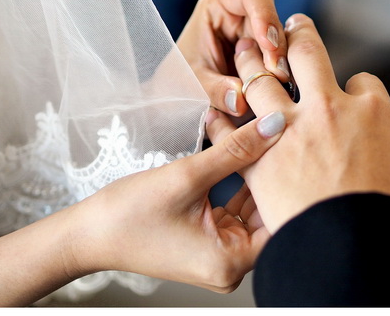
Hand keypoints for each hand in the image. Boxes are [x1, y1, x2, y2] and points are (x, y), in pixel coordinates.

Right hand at [78, 114, 283, 291]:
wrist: (89, 233)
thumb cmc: (129, 215)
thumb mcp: (189, 175)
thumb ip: (236, 148)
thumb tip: (276, 123)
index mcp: (230, 262)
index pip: (284, 216)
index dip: (292, 176)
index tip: (300, 140)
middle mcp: (231, 265)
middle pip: (271, 211)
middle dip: (275, 170)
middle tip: (282, 130)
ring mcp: (222, 254)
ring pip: (256, 206)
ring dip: (257, 172)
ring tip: (262, 133)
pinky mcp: (212, 242)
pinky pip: (239, 208)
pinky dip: (240, 180)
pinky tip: (242, 149)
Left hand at [176, 0, 290, 117]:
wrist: (175, 95)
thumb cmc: (177, 79)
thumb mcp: (190, 84)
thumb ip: (215, 89)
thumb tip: (241, 100)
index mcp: (217, 4)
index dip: (265, 16)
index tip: (269, 46)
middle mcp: (241, 12)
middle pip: (272, 20)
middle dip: (277, 48)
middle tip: (279, 76)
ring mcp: (255, 31)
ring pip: (281, 40)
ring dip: (281, 63)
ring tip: (279, 87)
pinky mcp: (264, 51)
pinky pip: (280, 57)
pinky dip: (280, 73)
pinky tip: (279, 89)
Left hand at [207, 16, 389, 237]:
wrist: (358, 255)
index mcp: (372, 109)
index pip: (363, 80)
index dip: (358, 87)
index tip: (354, 96)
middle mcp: (329, 109)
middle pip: (308, 55)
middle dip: (299, 37)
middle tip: (291, 26)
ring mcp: (291, 133)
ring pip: (263, 80)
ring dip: (251, 64)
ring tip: (242, 52)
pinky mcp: (260, 162)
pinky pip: (232, 129)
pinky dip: (222, 118)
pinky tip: (215, 113)